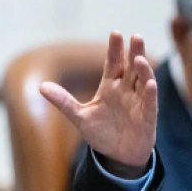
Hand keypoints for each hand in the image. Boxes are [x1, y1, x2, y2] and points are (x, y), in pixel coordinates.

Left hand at [39, 31, 157, 177]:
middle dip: (134, 52)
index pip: (113, 63)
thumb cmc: (101, 133)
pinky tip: (149, 83)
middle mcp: (126, 90)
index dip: (115, 49)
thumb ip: (63, 101)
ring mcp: (138, 102)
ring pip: (143, 80)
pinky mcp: (147, 116)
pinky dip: (150, 93)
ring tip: (139, 59)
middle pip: (131, 67)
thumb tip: (41, 86)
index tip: (115, 33)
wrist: (117, 157)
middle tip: (136, 36)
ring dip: (143, 69)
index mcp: (110, 86)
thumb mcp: (79, 117)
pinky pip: (149, 102)